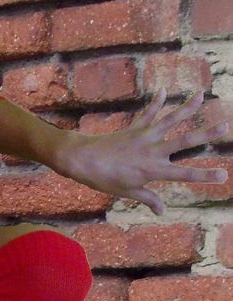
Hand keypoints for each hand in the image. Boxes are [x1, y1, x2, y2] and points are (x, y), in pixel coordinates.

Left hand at [58, 90, 228, 216]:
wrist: (83, 160)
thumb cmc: (104, 179)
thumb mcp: (127, 192)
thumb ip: (148, 199)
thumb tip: (162, 211)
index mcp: (153, 170)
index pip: (184, 174)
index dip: (204, 176)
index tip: (223, 175)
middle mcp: (153, 151)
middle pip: (184, 141)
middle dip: (207, 134)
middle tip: (226, 126)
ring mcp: (144, 136)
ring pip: (170, 120)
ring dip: (187, 107)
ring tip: (202, 95)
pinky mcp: (134, 128)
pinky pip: (147, 113)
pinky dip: (155, 102)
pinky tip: (163, 90)